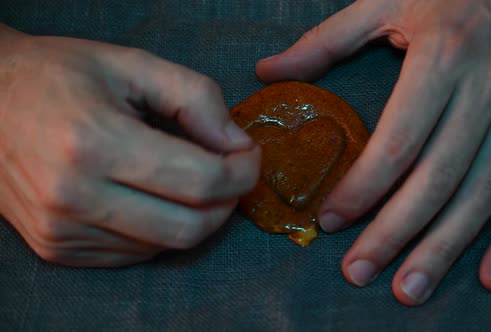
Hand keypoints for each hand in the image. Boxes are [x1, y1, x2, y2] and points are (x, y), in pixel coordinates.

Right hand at [0, 25, 260, 266]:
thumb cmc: (58, 76)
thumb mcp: (131, 65)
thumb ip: (195, 96)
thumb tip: (236, 142)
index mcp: (93, 142)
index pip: (200, 181)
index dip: (243, 172)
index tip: (249, 154)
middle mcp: (73, 196)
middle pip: (190, 227)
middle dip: (228, 203)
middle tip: (231, 173)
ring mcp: (61, 230)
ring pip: (166, 245)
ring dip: (195, 215)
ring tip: (188, 178)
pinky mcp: (57, 249)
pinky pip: (135, 254)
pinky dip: (160, 228)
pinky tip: (152, 195)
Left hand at [256, 0, 490, 304]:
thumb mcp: (386, 0)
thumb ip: (326, 42)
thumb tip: (269, 71)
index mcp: (440, 60)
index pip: (396, 143)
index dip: (361, 189)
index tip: (329, 221)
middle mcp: (486, 91)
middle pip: (435, 180)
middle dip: (393, 233)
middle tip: (359, 272)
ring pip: (482, 194)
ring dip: (445, 249)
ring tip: (410, 288)